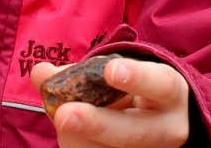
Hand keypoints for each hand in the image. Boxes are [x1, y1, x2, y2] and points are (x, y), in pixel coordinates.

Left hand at [31, 57, 189, 147]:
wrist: (157, 121)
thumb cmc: (132, 90)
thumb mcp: (116, 72)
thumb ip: (79, 71)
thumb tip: (40, 73)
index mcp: (169, 92)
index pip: (160, 84)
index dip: (137, 78)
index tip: (111, 70)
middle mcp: (167, 129)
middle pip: (132, 132)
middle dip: (96, 124)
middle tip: (64, 115)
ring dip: (74, 135)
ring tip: (62, 115)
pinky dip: (75, 143)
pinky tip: (68, 133)